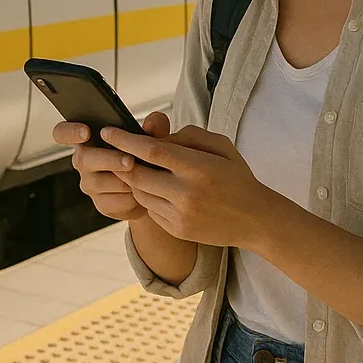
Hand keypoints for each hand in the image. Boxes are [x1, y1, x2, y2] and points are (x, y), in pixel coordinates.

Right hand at [58, 112, 175, 221]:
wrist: (155, 189)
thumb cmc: (146, 156)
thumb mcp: (152, 138)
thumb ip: (154, 126)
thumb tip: (153, 122)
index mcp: (89, 139)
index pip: (63, 132)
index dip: (69, 132)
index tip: (85, 132)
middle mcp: (83, 161)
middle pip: (82, 159)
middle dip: (108, 159)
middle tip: (129, 161)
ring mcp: (90, 184)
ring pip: (98, 183)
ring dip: (122, 180)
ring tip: (142, 177)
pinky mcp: (101, 204)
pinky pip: (111, 202)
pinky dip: (129, 198)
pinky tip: (141, 193)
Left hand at [102, 121, 277, 248]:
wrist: (255, 219)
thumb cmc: (236, 176)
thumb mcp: (221, 146)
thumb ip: (188, 136)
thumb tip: (156, 137)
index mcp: (198, 168)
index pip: (151, 151)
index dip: (125, 140)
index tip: (107, 131)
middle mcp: (187, 194)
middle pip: (138, 174)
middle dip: (121, 161)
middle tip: (113, 150)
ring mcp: (180, 216)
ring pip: (139, 193)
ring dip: (133, 179)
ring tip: (138, 168)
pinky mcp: (177, 230)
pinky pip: (150, 209)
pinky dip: (148, 196)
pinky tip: (158, 189)